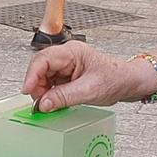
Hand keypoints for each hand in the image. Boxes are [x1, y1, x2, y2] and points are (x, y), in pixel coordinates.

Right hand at [22, 41, 156, 111]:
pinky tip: (55, 103)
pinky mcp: (67, 76)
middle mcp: (67, 56)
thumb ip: (64, 97)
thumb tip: (43, 104)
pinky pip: (51, 84)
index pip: (43, 59)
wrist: (129, 82)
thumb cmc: (116, 79)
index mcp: (72, 52)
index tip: (27, 91)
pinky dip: (50, 95)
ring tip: (50, 104)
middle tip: (40, 103)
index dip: (32, 76)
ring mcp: (66, 66)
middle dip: (37, 86)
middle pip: (40, 68)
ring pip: (43, 78)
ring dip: (43, 92)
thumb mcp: (90, 90)